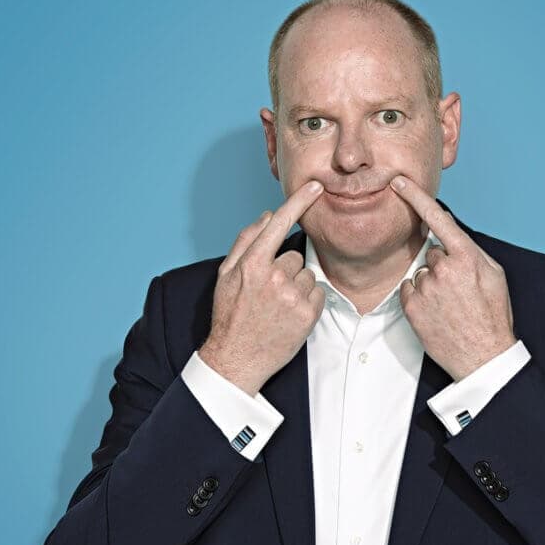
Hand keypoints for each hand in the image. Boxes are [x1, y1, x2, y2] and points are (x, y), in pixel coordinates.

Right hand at [198, 180, 326, 395]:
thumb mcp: (226, 275)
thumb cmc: (230, 314)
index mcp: (252, 263)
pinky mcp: (308, 315)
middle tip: (269, 292)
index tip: (316, 186)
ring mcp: (292, 296)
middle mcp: (274, 277)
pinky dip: (308, 301)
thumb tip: (268, 215)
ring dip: (297, 286)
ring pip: (308, 275)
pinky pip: (318, 293)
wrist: (237, 358)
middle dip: (286, 269)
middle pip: (295, 256)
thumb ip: (246, 241)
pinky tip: (290, 315)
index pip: (280, 223)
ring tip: (278, 306)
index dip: (299, 201)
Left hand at [390, 175, 517, 380]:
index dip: (416, 197)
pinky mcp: (411, 306)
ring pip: (421, 273)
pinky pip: (409, 290)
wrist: (483, 356)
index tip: (399, 182)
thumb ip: (471, 252)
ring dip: (431, 285)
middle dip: (442, 266)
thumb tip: (451, 238)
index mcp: (467, 257)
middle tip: (459, 291)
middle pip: (432, 253)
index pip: (437, 218)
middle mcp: (443, 269)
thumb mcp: (494, 276)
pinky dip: (418, 298)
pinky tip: (436, 312)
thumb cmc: (492, 315)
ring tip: (449, 306)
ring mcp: (426, 288)